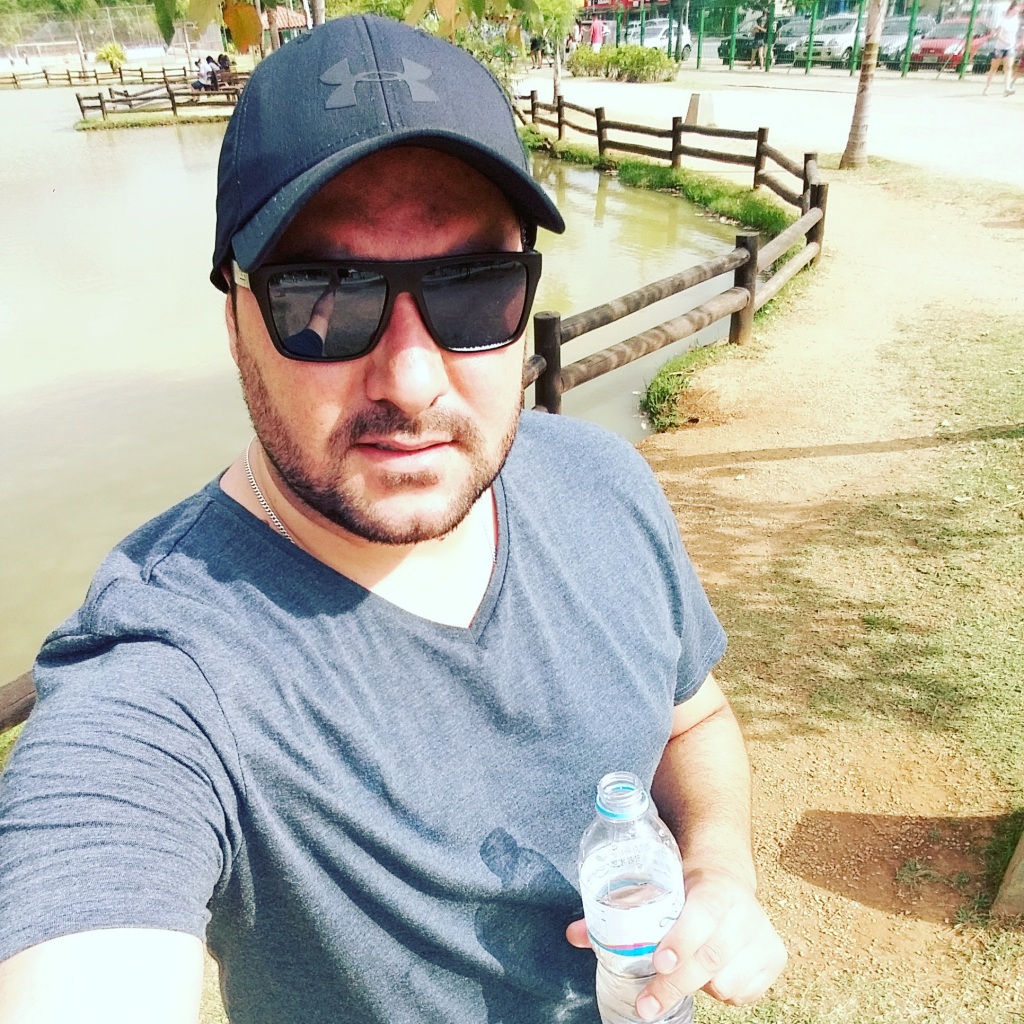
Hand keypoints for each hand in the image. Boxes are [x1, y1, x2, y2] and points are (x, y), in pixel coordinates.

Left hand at [566, 867, 785, 1019]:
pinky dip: (722, 992)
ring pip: (727, 982)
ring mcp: (763, 935)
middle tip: (646, 1005)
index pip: (702, 915)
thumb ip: (618, 913)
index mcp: (715, 887)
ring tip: (685, 970)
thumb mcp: (656, 888)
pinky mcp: (775, 957)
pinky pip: (744, 993)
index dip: (682, 940)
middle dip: (674, 986)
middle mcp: (745, 910)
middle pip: (710, 958)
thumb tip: (572, 935)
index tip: (658, 963)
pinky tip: (711, 974)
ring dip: (699, 986)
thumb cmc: (682, 887)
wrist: (726, 876)